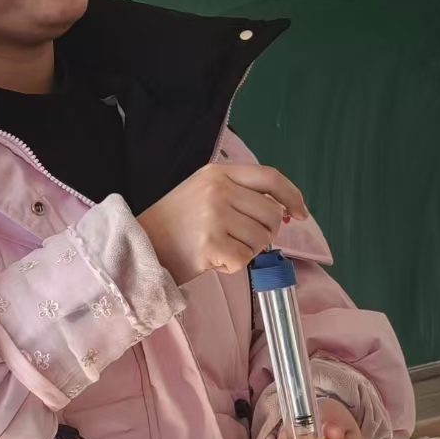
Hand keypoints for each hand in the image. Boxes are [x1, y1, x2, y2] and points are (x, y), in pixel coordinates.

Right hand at [137, 163, 307, 285]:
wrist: (137, 247)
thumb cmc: (173, 224)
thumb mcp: (202, 192)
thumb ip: (239, 194)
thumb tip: (286, 211)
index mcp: (217, 173)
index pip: (270, 177)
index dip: (292, 196)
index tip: (301, 213)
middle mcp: (218, 190)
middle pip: (272, 214)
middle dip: (266, 232)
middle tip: (243, 240)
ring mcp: (214, 217)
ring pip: (261, 239)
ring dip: (248, 250)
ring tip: (220, 248)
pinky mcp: (212, 244)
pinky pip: (245, 259)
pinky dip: (233, 265)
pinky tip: (212, 260)